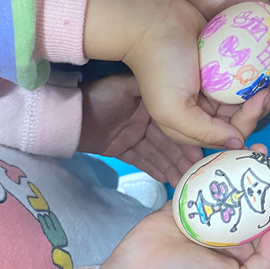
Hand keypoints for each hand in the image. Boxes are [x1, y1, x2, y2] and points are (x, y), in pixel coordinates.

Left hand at [77, 74, 203, 185]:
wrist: (71, 115)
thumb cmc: (99, 96)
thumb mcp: (126, 87)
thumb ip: (150, 90)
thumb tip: (176, 92)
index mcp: (150, 105)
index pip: (172, 124)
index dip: (185, 138)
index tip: (198, 152)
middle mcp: (145, 120)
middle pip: (167, 142)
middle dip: (181, 158)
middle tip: (195, 172)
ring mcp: (134, 136)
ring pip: (157, 154)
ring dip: (171, 167)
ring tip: (184, 180)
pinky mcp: (122, 150)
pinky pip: (141, 161)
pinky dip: (154, 170)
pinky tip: (167, 179)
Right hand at [84, 0, 269, 148]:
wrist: (151, 22)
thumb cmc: (159, 67)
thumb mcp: (173, 110)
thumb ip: (204, 132)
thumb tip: (239, 145)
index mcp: (195, 123)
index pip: (233, 132)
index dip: (251, 118)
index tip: (261, 97)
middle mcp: (208, 107)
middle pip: (247, 113)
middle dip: (269, 99)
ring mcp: (217, 84)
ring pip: (252, 92)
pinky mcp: (223, 62)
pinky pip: (248, 70)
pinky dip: (264, 68)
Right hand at [94, 144, 269, 268]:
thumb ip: (269, 260)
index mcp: (249, 254)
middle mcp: (233, 232)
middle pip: (259, 199)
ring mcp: (211, 213)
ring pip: (236, 185)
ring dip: (250, 166)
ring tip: (262, 148)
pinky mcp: (188, 198)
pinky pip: (209, 177)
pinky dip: (222, 163)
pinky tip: (234, 150)